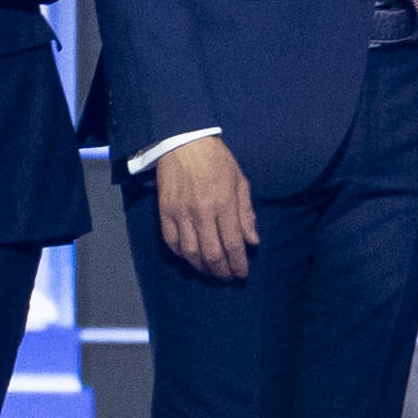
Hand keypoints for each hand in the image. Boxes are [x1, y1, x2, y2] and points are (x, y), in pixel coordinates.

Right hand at [149, 144, 257, 284]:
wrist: (183, 141)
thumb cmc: (216, 159)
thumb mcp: (240, 181)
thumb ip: (246, 213)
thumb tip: (253, 241)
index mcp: (223, 203)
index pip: (233, 244)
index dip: (238, 264)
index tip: (242, 273)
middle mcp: (201, 212)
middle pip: (212, 254)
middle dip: (222, 271)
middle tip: (228, 277)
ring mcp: (180, 212)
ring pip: (191, 253)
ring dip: (202, 267)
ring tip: (211, 271)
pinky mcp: (164, 211)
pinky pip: (171, 242)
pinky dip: (182, 255)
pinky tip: (191, 257)